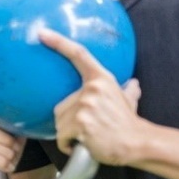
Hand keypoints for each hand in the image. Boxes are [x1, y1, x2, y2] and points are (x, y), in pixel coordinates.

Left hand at [42, 29, 145, 164]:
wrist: (137, 144)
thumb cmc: (129, 124)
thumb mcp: (129, 101)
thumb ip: (126, 90)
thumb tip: (132, 83)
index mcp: (101, 80)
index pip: (79, 54)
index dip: (59, 42)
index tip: (42, 33)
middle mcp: (92, 89)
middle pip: (60, 106)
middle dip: (69, 121)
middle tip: (89, 127)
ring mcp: (85, 105)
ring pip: (60, 123)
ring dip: (69, 134)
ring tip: (88, 136)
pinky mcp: (80, 123)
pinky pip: (61, 137)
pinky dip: (67, 145)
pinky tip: (83, 145)